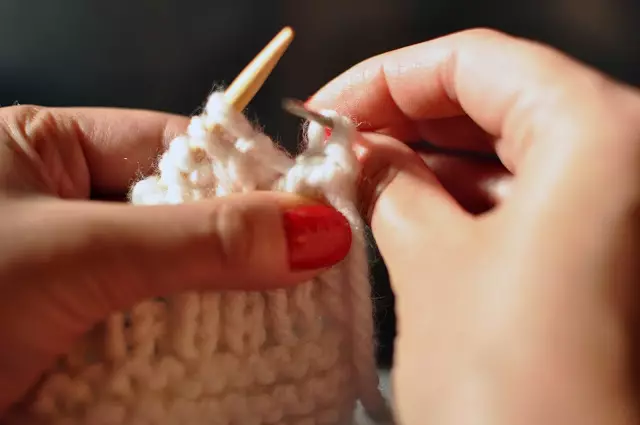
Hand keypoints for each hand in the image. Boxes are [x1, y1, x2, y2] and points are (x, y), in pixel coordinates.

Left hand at [0, 106, 351, 412]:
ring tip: (298, 328)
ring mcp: (82, 282)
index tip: (318, 211)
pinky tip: (247, 363)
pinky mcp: (85, 342)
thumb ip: (198, 240)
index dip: (251, 177)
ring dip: (231, 313)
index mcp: (53, 152)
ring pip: (182, 286)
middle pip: (189, 221)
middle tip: (320, 282)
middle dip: (250, 255)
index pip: (179, 148)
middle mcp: (73, 212)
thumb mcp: (74, 252)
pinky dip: (200, 355)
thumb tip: (317, 231)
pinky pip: (161, 336)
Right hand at [310, 29, 639, 424]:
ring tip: (363, 186)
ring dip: (436, 168)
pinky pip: (536, 206)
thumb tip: (360, 156)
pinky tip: (416, 221)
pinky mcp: (614, 263)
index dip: (386, 78)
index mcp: (602, 134)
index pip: (475, 60)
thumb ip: (390, 190)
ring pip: (516, 157)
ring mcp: (628, 215)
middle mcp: (636, 162)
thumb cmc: (518, 395)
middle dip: (408, 123)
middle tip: (338, 150)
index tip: (328, 111)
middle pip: (500, 103)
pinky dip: (473, 207)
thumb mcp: (430, 266)